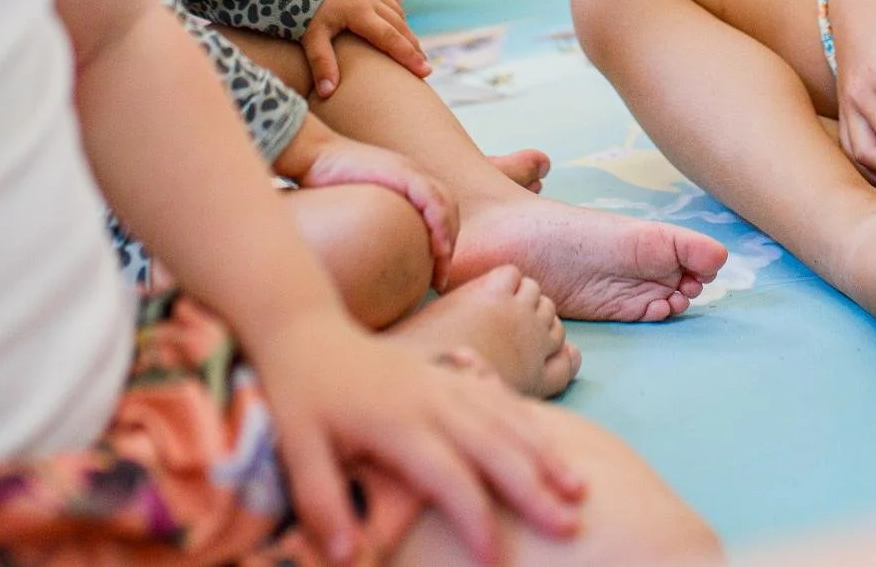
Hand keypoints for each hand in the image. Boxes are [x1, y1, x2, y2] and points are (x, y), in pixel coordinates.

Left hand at [251, 315, 585, 565]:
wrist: (307, 330)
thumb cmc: (301, 395)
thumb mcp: (296, 448)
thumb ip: (320, 502)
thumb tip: (345, 558)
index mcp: (397, 423)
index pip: (447, 478)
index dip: (474, 520)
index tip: (496, 561)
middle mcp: (432, 399)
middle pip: (494, 446)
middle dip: (534, 488)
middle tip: (568, 526)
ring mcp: (446, 381)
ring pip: (508, 417)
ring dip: (546, 452)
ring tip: (578, 487)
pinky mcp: (450, 373)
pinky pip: (501, 396)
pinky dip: (532, 421)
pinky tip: (553, 444)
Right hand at [276, 123, 458, 285]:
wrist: (312, 153)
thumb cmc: (324, 183)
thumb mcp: (353, 206)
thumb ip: (368, 225)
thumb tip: (362, 261)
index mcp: (405, 182)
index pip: (438, 212)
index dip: (442, 241)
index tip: (435, 274)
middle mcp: (412, 174)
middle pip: (448, 210)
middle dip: (448, 246)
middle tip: (440, 280)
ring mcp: (408, 171)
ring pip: (445, 205)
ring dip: (448, 239)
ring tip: (441, 270)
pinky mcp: (400, 171)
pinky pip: (430, 198)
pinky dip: (439, 223)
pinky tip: (438, 248)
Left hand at [307, 0, 426, 88]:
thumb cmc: (300, 6)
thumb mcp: (309, 36)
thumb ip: (321, 64)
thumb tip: (328, 94)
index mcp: (359, 13)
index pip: (391, 39)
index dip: (409, 56)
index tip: (425, 71)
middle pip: (400, 26)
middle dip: (414, 48)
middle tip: (425, 68)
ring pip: (396, 12)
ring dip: (407, 32)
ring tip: (414, 51)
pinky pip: (389, 0)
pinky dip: (398, 16)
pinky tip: (399, 26)